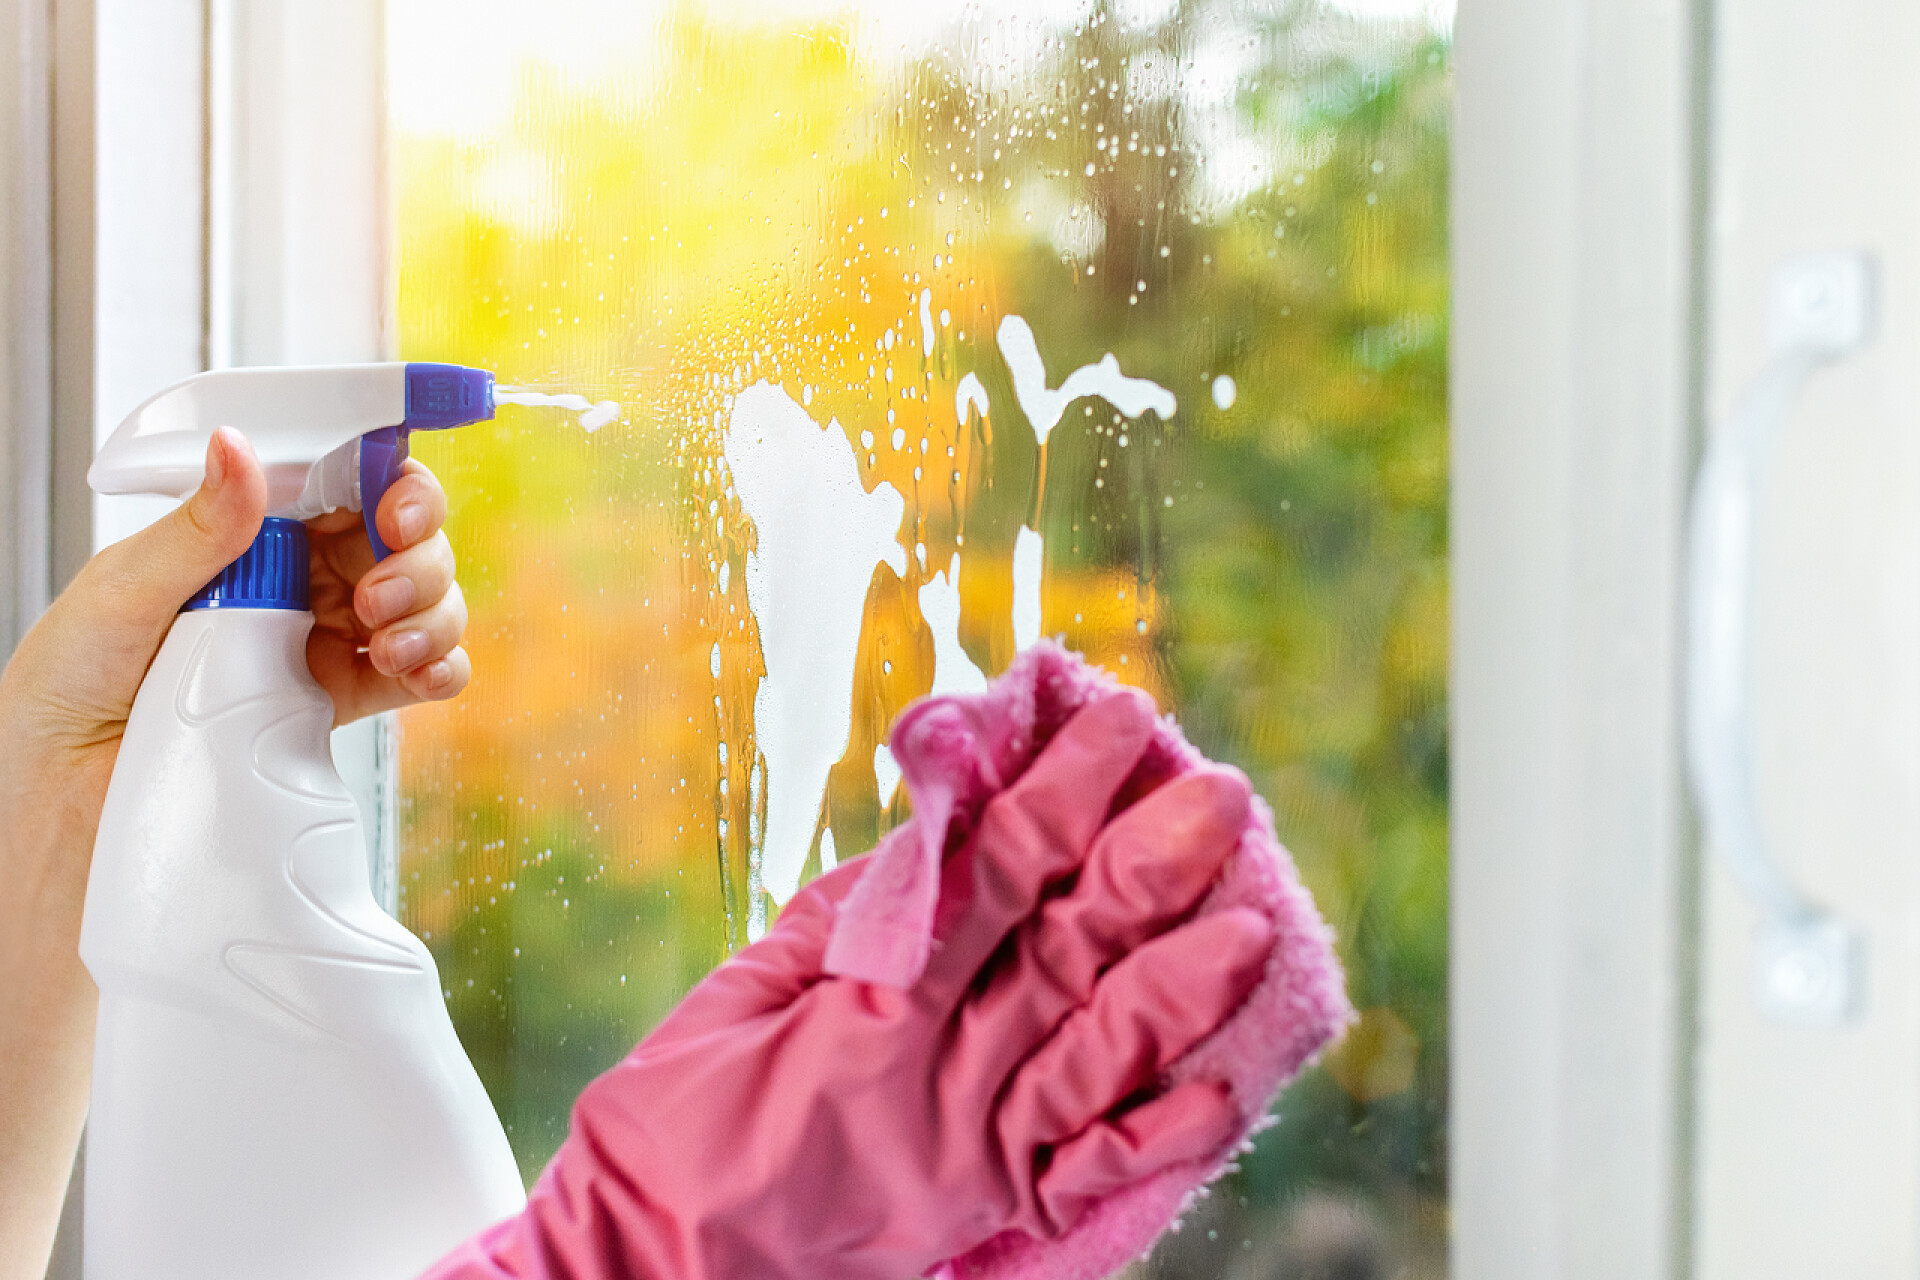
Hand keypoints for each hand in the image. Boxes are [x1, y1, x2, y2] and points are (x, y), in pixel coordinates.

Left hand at [0, 426, 468, 1279]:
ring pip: (409, 602)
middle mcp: (249, 607)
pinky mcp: (332, 732)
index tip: (396, 481)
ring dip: (430, 610)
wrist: (66, 900)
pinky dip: (440, 666)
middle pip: (373, 535)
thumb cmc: (47, 768)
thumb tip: (246, 453)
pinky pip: (416, 674)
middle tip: (394, 576)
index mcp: (188, 565)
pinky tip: (425, 682)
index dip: (362, 470)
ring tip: (403, 644)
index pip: (298, 483)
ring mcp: (297, 669)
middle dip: (409, 546)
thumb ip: (182, 547)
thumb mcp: (94, 642)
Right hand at [424, 690, 1271, 1279]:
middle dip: (1148, 868)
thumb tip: (941, 833)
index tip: (1117, 720)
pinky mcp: (980, 1214)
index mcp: (872, 1004)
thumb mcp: (746, 986)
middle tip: (1221, 797)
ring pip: (1097, 1057)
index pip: (993, 875)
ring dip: (1178, 988)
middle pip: (1065, 955)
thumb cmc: (677, 1115)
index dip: (1064, 792)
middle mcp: (938, 1076)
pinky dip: (1156, 1142)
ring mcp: (969, 1152)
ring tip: (1253, 922)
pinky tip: (1224, 1096)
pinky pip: (1083, 1181)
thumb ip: (850, 913)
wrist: (649, 1266)